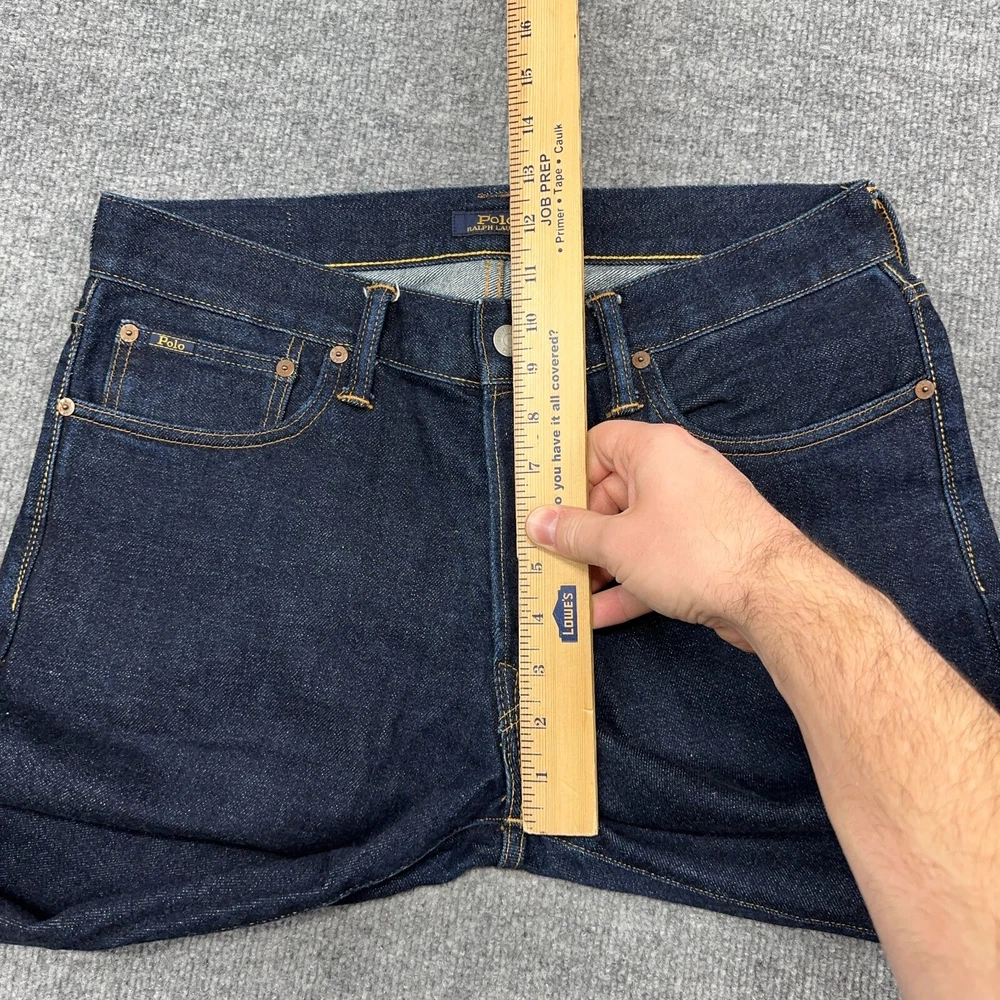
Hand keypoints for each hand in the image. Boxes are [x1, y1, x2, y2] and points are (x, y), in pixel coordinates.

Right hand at [523, 419, 801, 651]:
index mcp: (654, 450)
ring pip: (635, 530)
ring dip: (604, 563)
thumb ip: (572, 532)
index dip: (569, 476)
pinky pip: (658, 555)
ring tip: (575, 593)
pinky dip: (633, 580)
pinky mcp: (708, 544)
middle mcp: (676, 470)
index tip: (547, 509)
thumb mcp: (617, 544)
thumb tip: (537, 522)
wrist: (773, 593)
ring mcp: (695, 509)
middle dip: (583, 532)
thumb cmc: (695, 551)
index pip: (598, 444)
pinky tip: (604, 614)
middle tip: (555, 559)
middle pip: (613, 493)